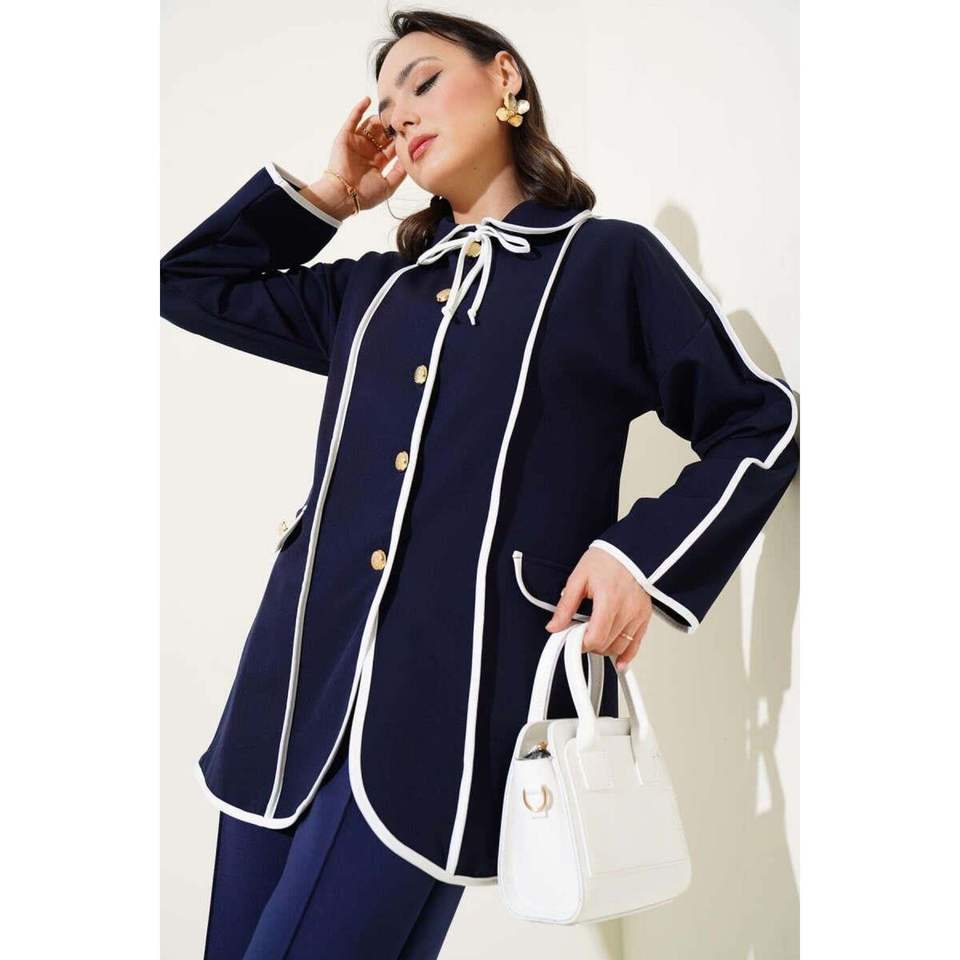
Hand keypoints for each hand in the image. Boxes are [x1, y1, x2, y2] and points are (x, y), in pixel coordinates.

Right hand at [303, 95, 406, 218]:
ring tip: (389, 112)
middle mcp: (367, 151)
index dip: (399, 139)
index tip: (410, 131)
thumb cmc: (365, 195)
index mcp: (377, 162)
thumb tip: (410, 160)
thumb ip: (399, 173)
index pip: (391, 147)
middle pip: (382, 134)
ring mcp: (356, 143)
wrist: (345, 195)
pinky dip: (359, 109)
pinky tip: (368, 100)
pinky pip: (353, 119)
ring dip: (380, 119)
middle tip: (401, 118)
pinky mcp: (345, 137)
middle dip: (391, 127)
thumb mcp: (388, 186)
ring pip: (370, 125)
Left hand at [543, 546, 652, 670]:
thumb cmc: (607, 559)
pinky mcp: (644, 617)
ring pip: (620, 647)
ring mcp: (638, 615)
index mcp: (609, 600)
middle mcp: (626, 610)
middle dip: (590, 644)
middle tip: (580, 634)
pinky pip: (636, 644)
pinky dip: (626, 655)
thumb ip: (566, 605)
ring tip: (595, 636)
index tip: (572, 638)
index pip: (595, 637)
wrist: (631, 550)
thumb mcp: (579, 578)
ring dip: (605, 648)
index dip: (580, 643)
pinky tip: (619, 661)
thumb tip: (554, 626)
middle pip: (606, 645)